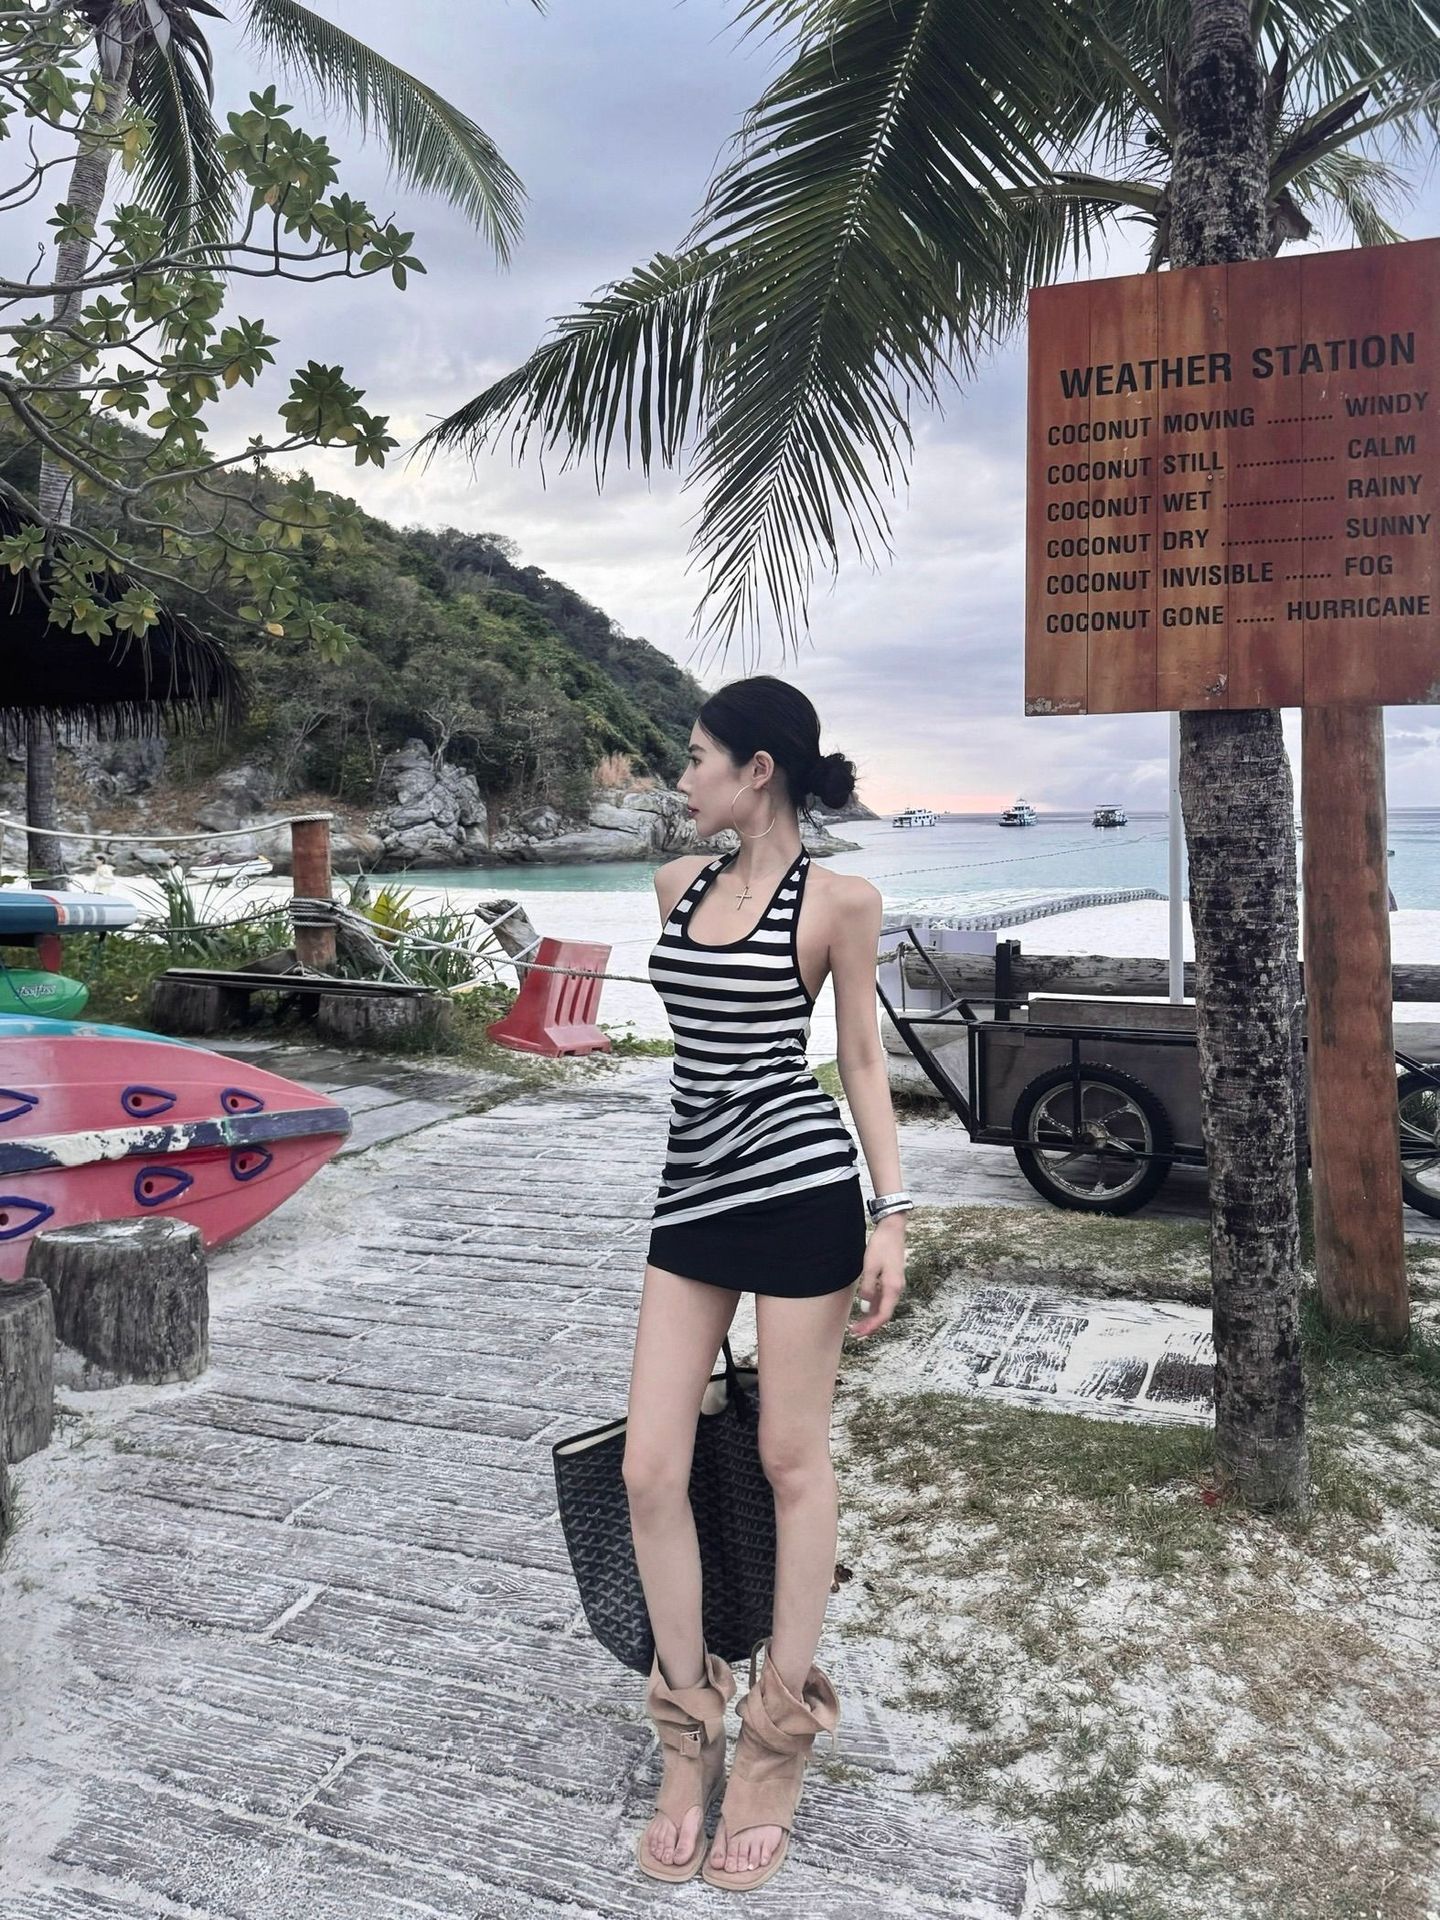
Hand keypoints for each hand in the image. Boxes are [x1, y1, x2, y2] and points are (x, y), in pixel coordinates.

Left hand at [849, 1215, 905, 1339]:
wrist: (893, 1229)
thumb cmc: (881, 1246)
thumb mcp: (870, 1267)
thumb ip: (868, 1288)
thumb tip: (865, 1306)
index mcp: (893, 1288)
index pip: (883, 1315)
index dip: (871, 1327)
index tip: (859, 1333)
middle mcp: (896, 1289)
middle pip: (884, 1313)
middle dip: (870, 1325)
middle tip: (855, 1332)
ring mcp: (895, 1285)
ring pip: (884, 1307)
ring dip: (871, 1317)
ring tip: (858, 1324)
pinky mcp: (892, 1280)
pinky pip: (883, 1298)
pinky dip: (874, 1306)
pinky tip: (864, 1309)